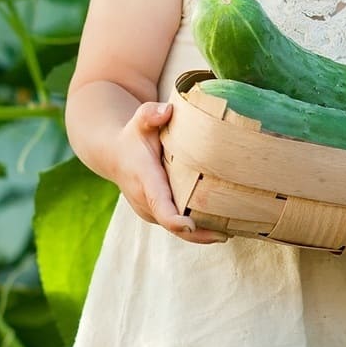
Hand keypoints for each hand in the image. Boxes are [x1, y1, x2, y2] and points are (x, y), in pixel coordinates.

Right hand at [113, 101, 229, 244]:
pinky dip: (197, 231)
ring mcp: (151, 212)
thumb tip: (167, 111)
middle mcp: (146, 201)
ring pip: (177, 231)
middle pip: (173, 226)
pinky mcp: (157, 215)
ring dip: (201, 235)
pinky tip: (220, 228)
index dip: (174, 219)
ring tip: (230, 233)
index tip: (191, 225)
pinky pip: (177, 228)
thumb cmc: (133, 136)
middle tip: (226, 235)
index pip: (159, 205)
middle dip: (198, 234)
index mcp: (145, 180)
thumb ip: (151, 114)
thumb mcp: (139, 120)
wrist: (115, 155)